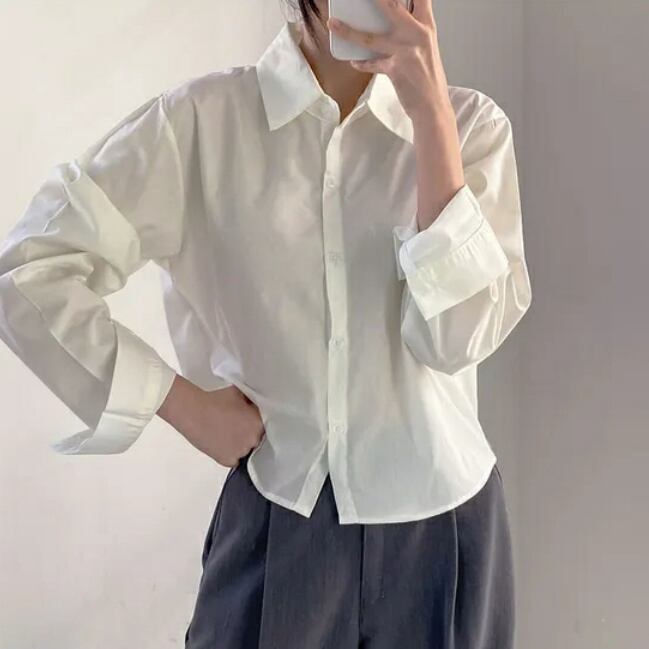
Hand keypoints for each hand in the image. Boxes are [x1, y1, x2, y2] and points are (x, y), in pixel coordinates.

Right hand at [158, 374, 264, 466]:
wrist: (193, 411)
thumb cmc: (215, 400)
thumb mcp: (239, 393)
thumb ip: (252, 400)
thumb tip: (256, 402)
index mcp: (259, 423)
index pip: (265, 424)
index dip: (255, 421)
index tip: (247, 419)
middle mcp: (254, 439)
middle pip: (256, 438)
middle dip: (248, 432)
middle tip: (236, 426)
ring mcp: (241, 452)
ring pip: (246, 450)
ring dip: (240, 444)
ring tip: (227, 434)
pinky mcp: (228, 460)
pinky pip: (235, 460)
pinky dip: (230, 453)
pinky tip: (222, 443)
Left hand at [327, 0, 451, 120]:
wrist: (433, 107)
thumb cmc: (428, 80)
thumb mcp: (426, 49)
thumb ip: (411, 33)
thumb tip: (389, 24)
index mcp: (427, 27)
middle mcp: (417, 34)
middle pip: (392, 5)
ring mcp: (406, 50)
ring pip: (370, 36)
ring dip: (348, 31)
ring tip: (333, 24)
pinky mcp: (395, 69)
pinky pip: (371, 63)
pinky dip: (361, 63)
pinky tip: (354, 61)